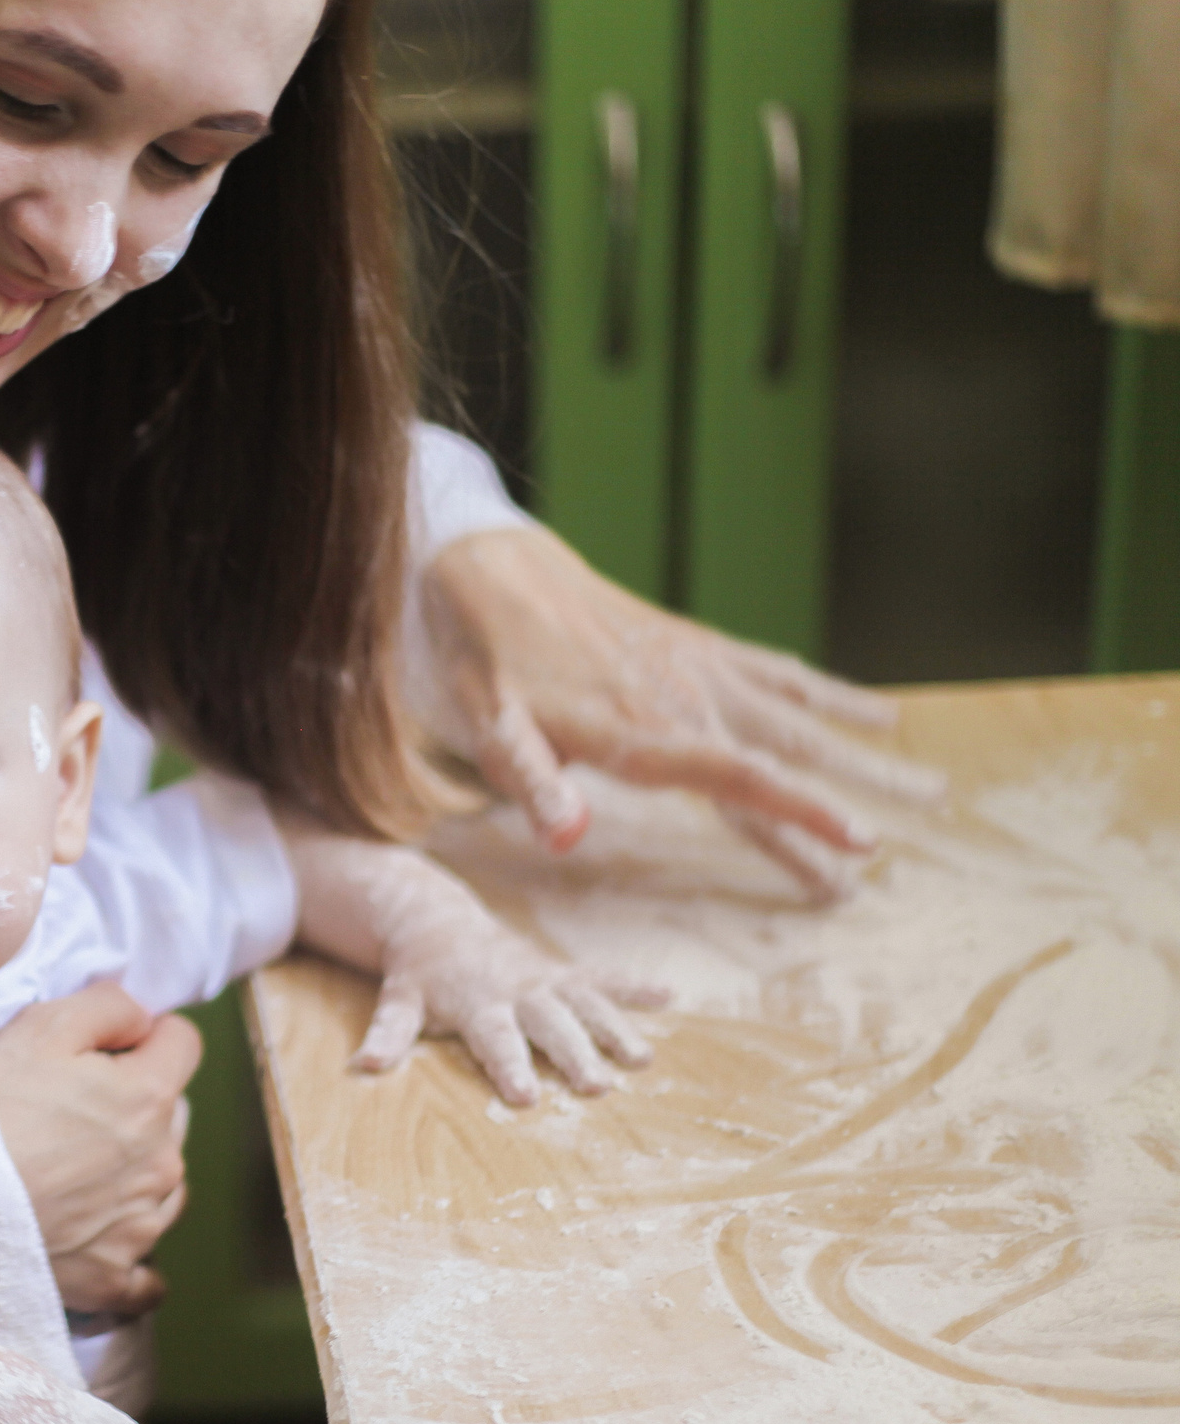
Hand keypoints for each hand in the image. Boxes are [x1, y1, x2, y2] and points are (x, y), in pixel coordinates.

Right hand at [0, 981, 199, 1316]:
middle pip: (172, 1117)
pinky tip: (100, 1243)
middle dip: (136, 1106)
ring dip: (135, 1175)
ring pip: (164, 1188)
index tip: (107, 1047)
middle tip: (71, 1111)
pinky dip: (130, 1256)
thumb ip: (109, 1007)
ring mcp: (140, 1227)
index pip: (183, 1044)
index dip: (145, 1036)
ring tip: (73, 1174)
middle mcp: (160, 1164)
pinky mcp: (112, 1278)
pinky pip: (146, 1275)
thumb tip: (143, 1019)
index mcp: (148, 1098)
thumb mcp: (39, 1026)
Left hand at [288, 831, 666, 1104]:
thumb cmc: (419, 976)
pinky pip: (603, 977)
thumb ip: (388, 1033)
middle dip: (574, 1054)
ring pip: (586, 1004)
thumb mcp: (398, 1001)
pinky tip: (669, 996)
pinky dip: (634, 985)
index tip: (528, 1096)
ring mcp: (544, 979)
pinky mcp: (563, 971)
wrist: (436, 920)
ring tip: (643, 1059)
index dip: (510, 1065)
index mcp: (476, 1003)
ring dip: (615, 1028)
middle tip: (598, 1087)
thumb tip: (363, 1065)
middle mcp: (517, 990)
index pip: (494, 1039)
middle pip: (549, 1025)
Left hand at [417, 524, 943, 900]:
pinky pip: (781, 673)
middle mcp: (687, 699)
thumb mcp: (492, 729)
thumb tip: (566, 838)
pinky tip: (882, 716)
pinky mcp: (700, 646)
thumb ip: (532, 782)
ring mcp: (701, 669)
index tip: (857, 851)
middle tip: (919, 831)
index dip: (800, 817)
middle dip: (857, 796)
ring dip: (867, 753)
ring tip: (934, 788)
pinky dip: (833, 694)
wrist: (492, 572)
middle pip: (790, 753)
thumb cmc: (490, 666)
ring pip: (801, 716)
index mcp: (642, 731)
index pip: (740, 781)